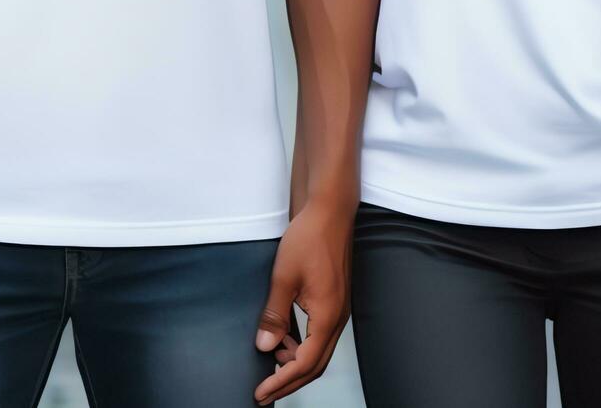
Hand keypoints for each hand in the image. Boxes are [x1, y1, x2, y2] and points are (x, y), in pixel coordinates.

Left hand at [253, 201, 353, 404]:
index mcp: (328, 315)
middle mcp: (338, 316)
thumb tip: (265, 346)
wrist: (329, 210)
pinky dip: (302, 343)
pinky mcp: (335, 299)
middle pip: (317, 364)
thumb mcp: (284, 276)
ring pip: (319, 350)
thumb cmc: (310, 237)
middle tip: (265, 391)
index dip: (282, 382)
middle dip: (290, 380)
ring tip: (271, 358)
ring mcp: (338, 308)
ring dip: (296, 360)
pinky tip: (284, 337)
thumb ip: (275, 315)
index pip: (305, 363)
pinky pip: (320, 333)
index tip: (261, 393)